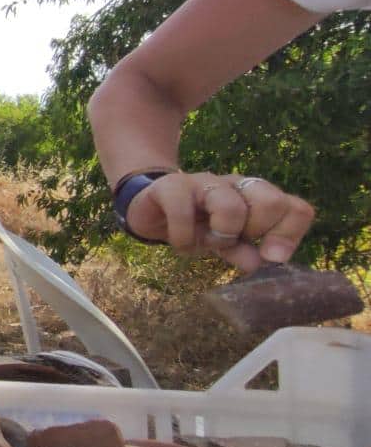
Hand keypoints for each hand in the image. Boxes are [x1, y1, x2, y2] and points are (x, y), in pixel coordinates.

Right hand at [125, 172, 314, 272]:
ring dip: (220, 236)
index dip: (289, 235)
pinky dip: (183, 237)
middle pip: (272, 202)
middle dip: (256, 232)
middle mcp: (236, 185)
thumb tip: (258, 264)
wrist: (150, 208)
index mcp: (256, 197)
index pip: (295, 208)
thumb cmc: (196, 226)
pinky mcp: (171, 187)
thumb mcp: (225, 244)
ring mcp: (204, 182)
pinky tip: (180, 244)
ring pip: (231, 206)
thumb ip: (244, 252)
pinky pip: (183, 212)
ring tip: (204, 243)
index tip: (270, 257)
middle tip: (233, 243)